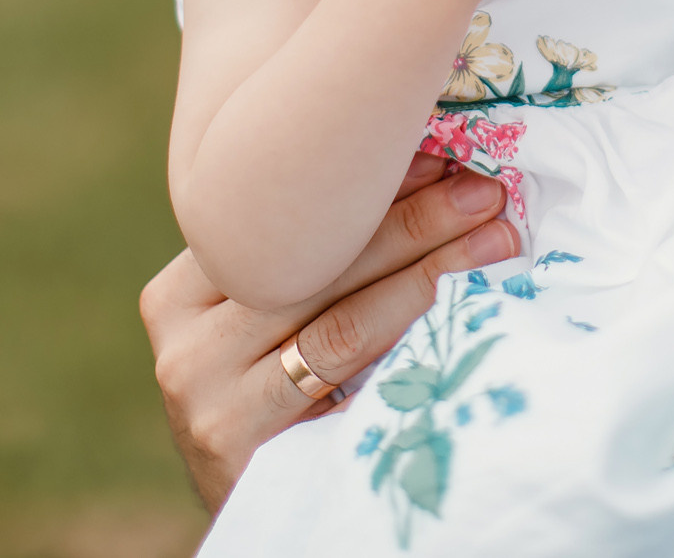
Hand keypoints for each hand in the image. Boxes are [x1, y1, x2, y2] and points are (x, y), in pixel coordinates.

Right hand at [141, 154, 522, 510]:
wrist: (260, 516)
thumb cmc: (280, 407)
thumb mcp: (282, 330)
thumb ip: (323, 264)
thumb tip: (429, 170)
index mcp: (182, 287)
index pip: (287, 218)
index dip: (371, 185)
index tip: (441, 157)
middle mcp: (180, 333)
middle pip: (314, 257)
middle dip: (412, 218)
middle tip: (482, 191)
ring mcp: (201, 388)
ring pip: (336, 309)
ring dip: (427, 266)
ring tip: (493, 240)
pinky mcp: (234, 436)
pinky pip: (340, 363)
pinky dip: (406, 322)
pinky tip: (456, 299)